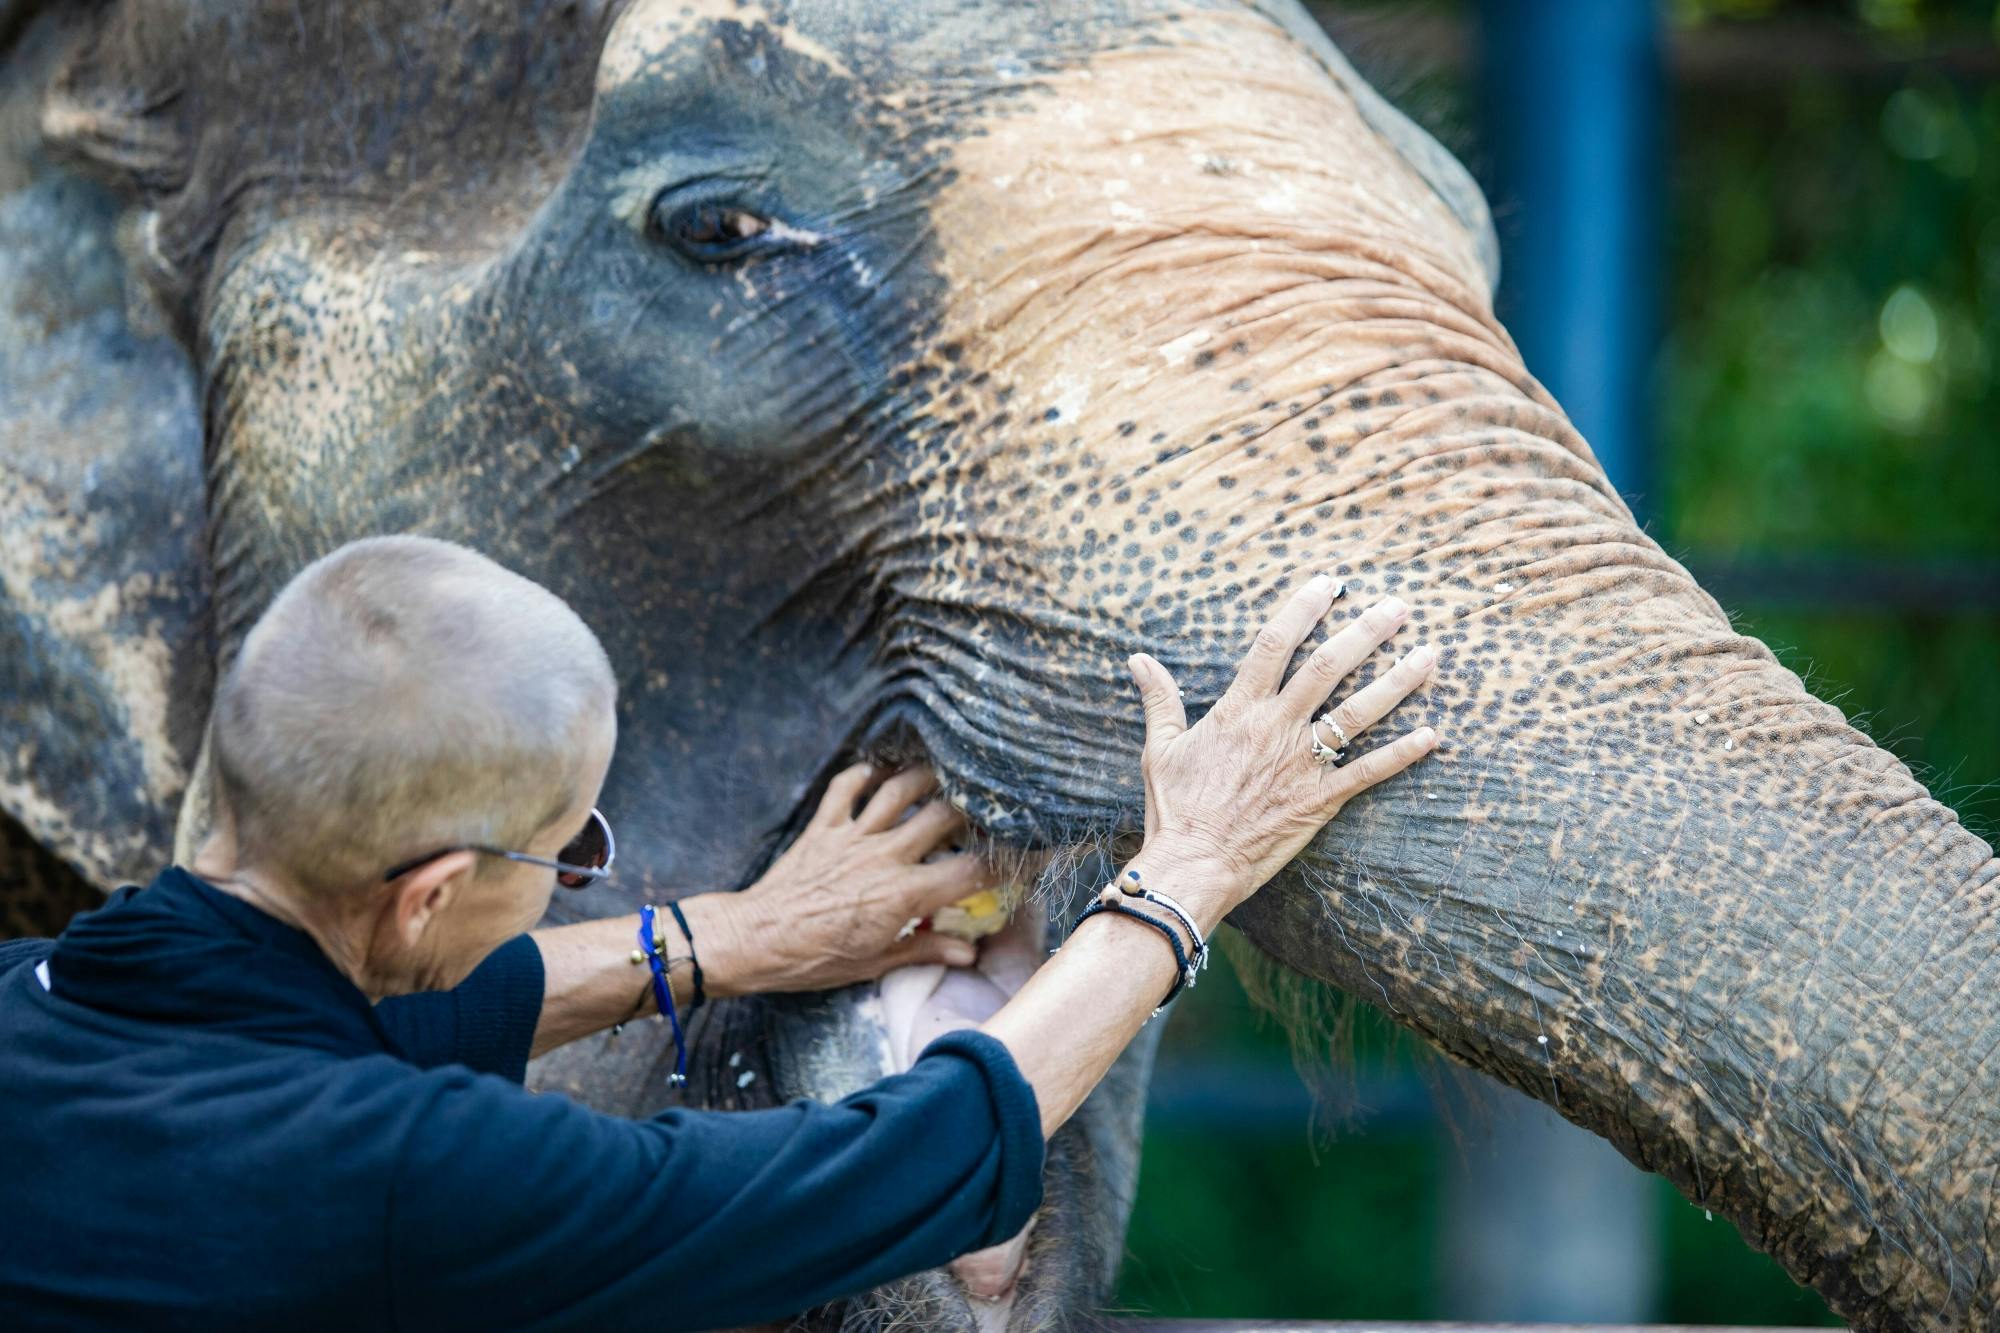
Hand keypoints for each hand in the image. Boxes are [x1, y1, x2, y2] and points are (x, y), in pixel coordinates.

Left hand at [724, 765, 996, 991]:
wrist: (755, 940)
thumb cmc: (814, 959)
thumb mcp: (876, 963)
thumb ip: (926, 951)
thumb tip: (969, 952)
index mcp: (904, 895)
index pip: (971, 871)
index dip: (1008, 861)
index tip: (1032, 852)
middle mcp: (884, 856)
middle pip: (942, 815)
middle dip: (974, 805)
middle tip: (991, 801)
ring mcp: (852, 836)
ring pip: (899, 789)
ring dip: (927, 777)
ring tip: (948, 773)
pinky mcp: (822, 826)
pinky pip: (847, 786)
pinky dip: (866, 772)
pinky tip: (881, 770)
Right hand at [1124, 574, 1438, 919]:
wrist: (1192, 864)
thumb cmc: (1175, 807)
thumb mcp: (1160, 747)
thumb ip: (1159, 698)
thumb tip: (1137, 659)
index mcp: (1239, 709)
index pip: (1276, 642)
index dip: (1304, 608)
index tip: (1330, 583)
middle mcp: (1276, 727)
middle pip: (1329, 667)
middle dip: (1366, 632)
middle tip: (1398, 607)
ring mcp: (1302, 763)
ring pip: (1358, 713)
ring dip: (1397, 682)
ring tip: (1429, 655)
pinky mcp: (1320, 800)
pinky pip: (1368, 772)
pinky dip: (1402, 754)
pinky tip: (1431, 734)